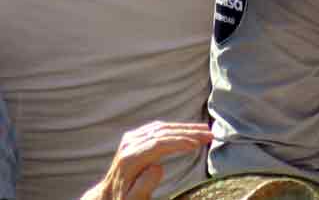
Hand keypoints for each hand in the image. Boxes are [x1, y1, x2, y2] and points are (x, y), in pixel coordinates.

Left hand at [81, 122, 212, 199]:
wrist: (108, 195)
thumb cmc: (124, 199)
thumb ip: (143, 187)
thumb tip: (158, 167)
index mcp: (129, 159)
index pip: (159, 144)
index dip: (180, 141)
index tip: (198, 143)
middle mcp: (129, 145)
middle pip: (163, 132)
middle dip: (188, 132)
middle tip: (209, 135)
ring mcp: (131, 139)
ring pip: (162, 127)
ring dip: (185, 128)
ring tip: (205, 131)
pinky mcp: (134, 137)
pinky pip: (158, 128)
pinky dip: (176, 128)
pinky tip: (188, 130)